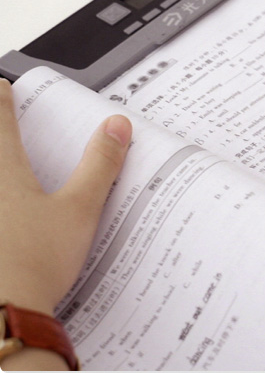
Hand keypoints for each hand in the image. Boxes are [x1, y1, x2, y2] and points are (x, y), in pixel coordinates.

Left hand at [0, 79, 131, 316]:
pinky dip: (3, 207)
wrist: (1, 315)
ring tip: (12, 176)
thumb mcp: (79, 209)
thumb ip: (100, 165)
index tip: (1, 85)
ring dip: (0, 169)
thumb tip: (117, 126)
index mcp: (6, 174)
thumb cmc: (35, 263)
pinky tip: (9, 217)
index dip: (1, 100)